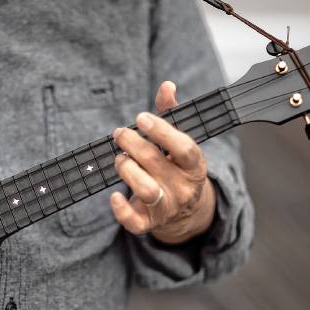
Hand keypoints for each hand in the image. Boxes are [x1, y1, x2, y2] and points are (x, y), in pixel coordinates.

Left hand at [110, 81, 215, 244]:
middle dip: (132, 144)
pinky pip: (134, 222)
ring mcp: (167, 207)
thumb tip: (166, 85)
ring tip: (120, 159)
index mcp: (195, 165)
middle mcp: (183, 188)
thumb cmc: (176, 166)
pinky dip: (121, 209)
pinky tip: (114, 194)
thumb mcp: (178, 141)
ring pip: (146, 190)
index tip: (141, 117)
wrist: (185, 210)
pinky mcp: (149, 223)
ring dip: (126, 170)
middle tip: (120, 134)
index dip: (161, 131)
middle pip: (156, 163)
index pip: (184, 147)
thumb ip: (171, 114)